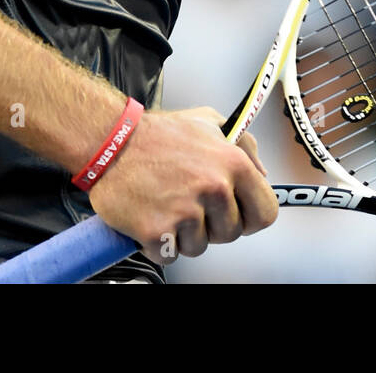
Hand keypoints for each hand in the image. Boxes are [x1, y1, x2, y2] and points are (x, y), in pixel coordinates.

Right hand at [87, 106, 278, 264]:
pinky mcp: (157, 232)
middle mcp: (214, 188)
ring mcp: (185, 212)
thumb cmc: (157, 134)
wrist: (110, 141)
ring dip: (183, 234)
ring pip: (200, 247)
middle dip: (212, 224)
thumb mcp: (208, 121)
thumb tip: (261, 174)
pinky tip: (151, 215)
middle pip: (231, 234)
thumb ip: (243, 144)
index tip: (236, 213)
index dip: (250, 216)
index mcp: (232, 163)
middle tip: (188, 201)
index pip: (265, 213)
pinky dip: (159, 243)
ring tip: (166, 203)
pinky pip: (170, 255)